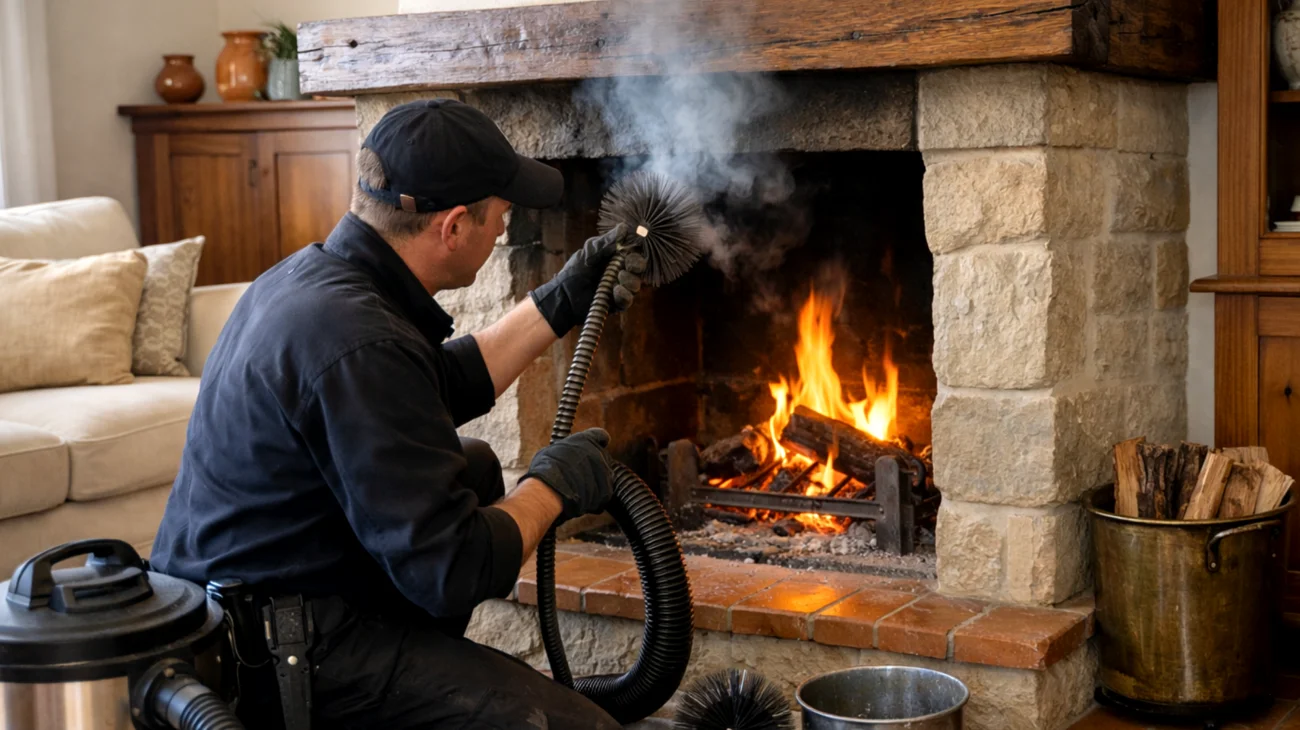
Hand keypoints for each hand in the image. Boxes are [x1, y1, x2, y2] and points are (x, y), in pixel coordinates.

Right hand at [521, 429, 614, 519]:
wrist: (551, 489)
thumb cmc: (547, 468)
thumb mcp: (552, 449)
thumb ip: (566, 449)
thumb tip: (563, 452)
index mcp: (587, 440)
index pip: (601, 436)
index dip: (599, 441)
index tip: (598, 445)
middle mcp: (599, 454)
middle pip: (603, 457)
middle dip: (594, 465)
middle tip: (580, 473)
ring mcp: (605, 472)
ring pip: (604, 476)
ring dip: (594, 481)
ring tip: (578, 488)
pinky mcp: (606, 490)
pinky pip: (603, 493)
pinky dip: (596, 497)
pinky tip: (582, 498)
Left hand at [529, 224, 647, 336]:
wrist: (564, 294)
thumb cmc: (575, 270)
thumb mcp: (590, 251)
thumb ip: (607, 241)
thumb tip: (624, 227)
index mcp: (615, 258)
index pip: (634, 253)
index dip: (636, 252)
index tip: (632, 250)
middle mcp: (619, 272)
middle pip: (638, 269)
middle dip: (636, 265)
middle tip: (628, 264)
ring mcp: (618, 288)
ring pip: (635, 285)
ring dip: (630, 280)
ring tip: (619, 277)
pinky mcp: (616, 304)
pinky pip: (627, 300)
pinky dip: (625, 294)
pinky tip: (616, 290)